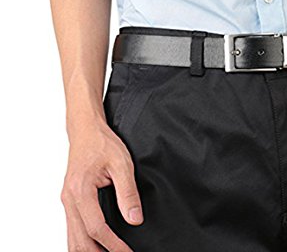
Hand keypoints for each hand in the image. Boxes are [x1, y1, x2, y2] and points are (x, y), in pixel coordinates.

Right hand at [60, 115, 142, 251]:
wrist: (86, 130)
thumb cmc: (102, 143)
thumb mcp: (122, 164)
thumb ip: (128, 193)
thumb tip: (135, 219)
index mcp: (80, 191)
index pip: (96, 228)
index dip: (114, 245)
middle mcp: (69, 200)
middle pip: (80, 241)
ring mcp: (67, 202)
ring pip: (72, 239)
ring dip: (89, 251)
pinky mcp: (70, 202)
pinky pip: (73, 230)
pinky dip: (84, 243)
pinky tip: (97, 247)